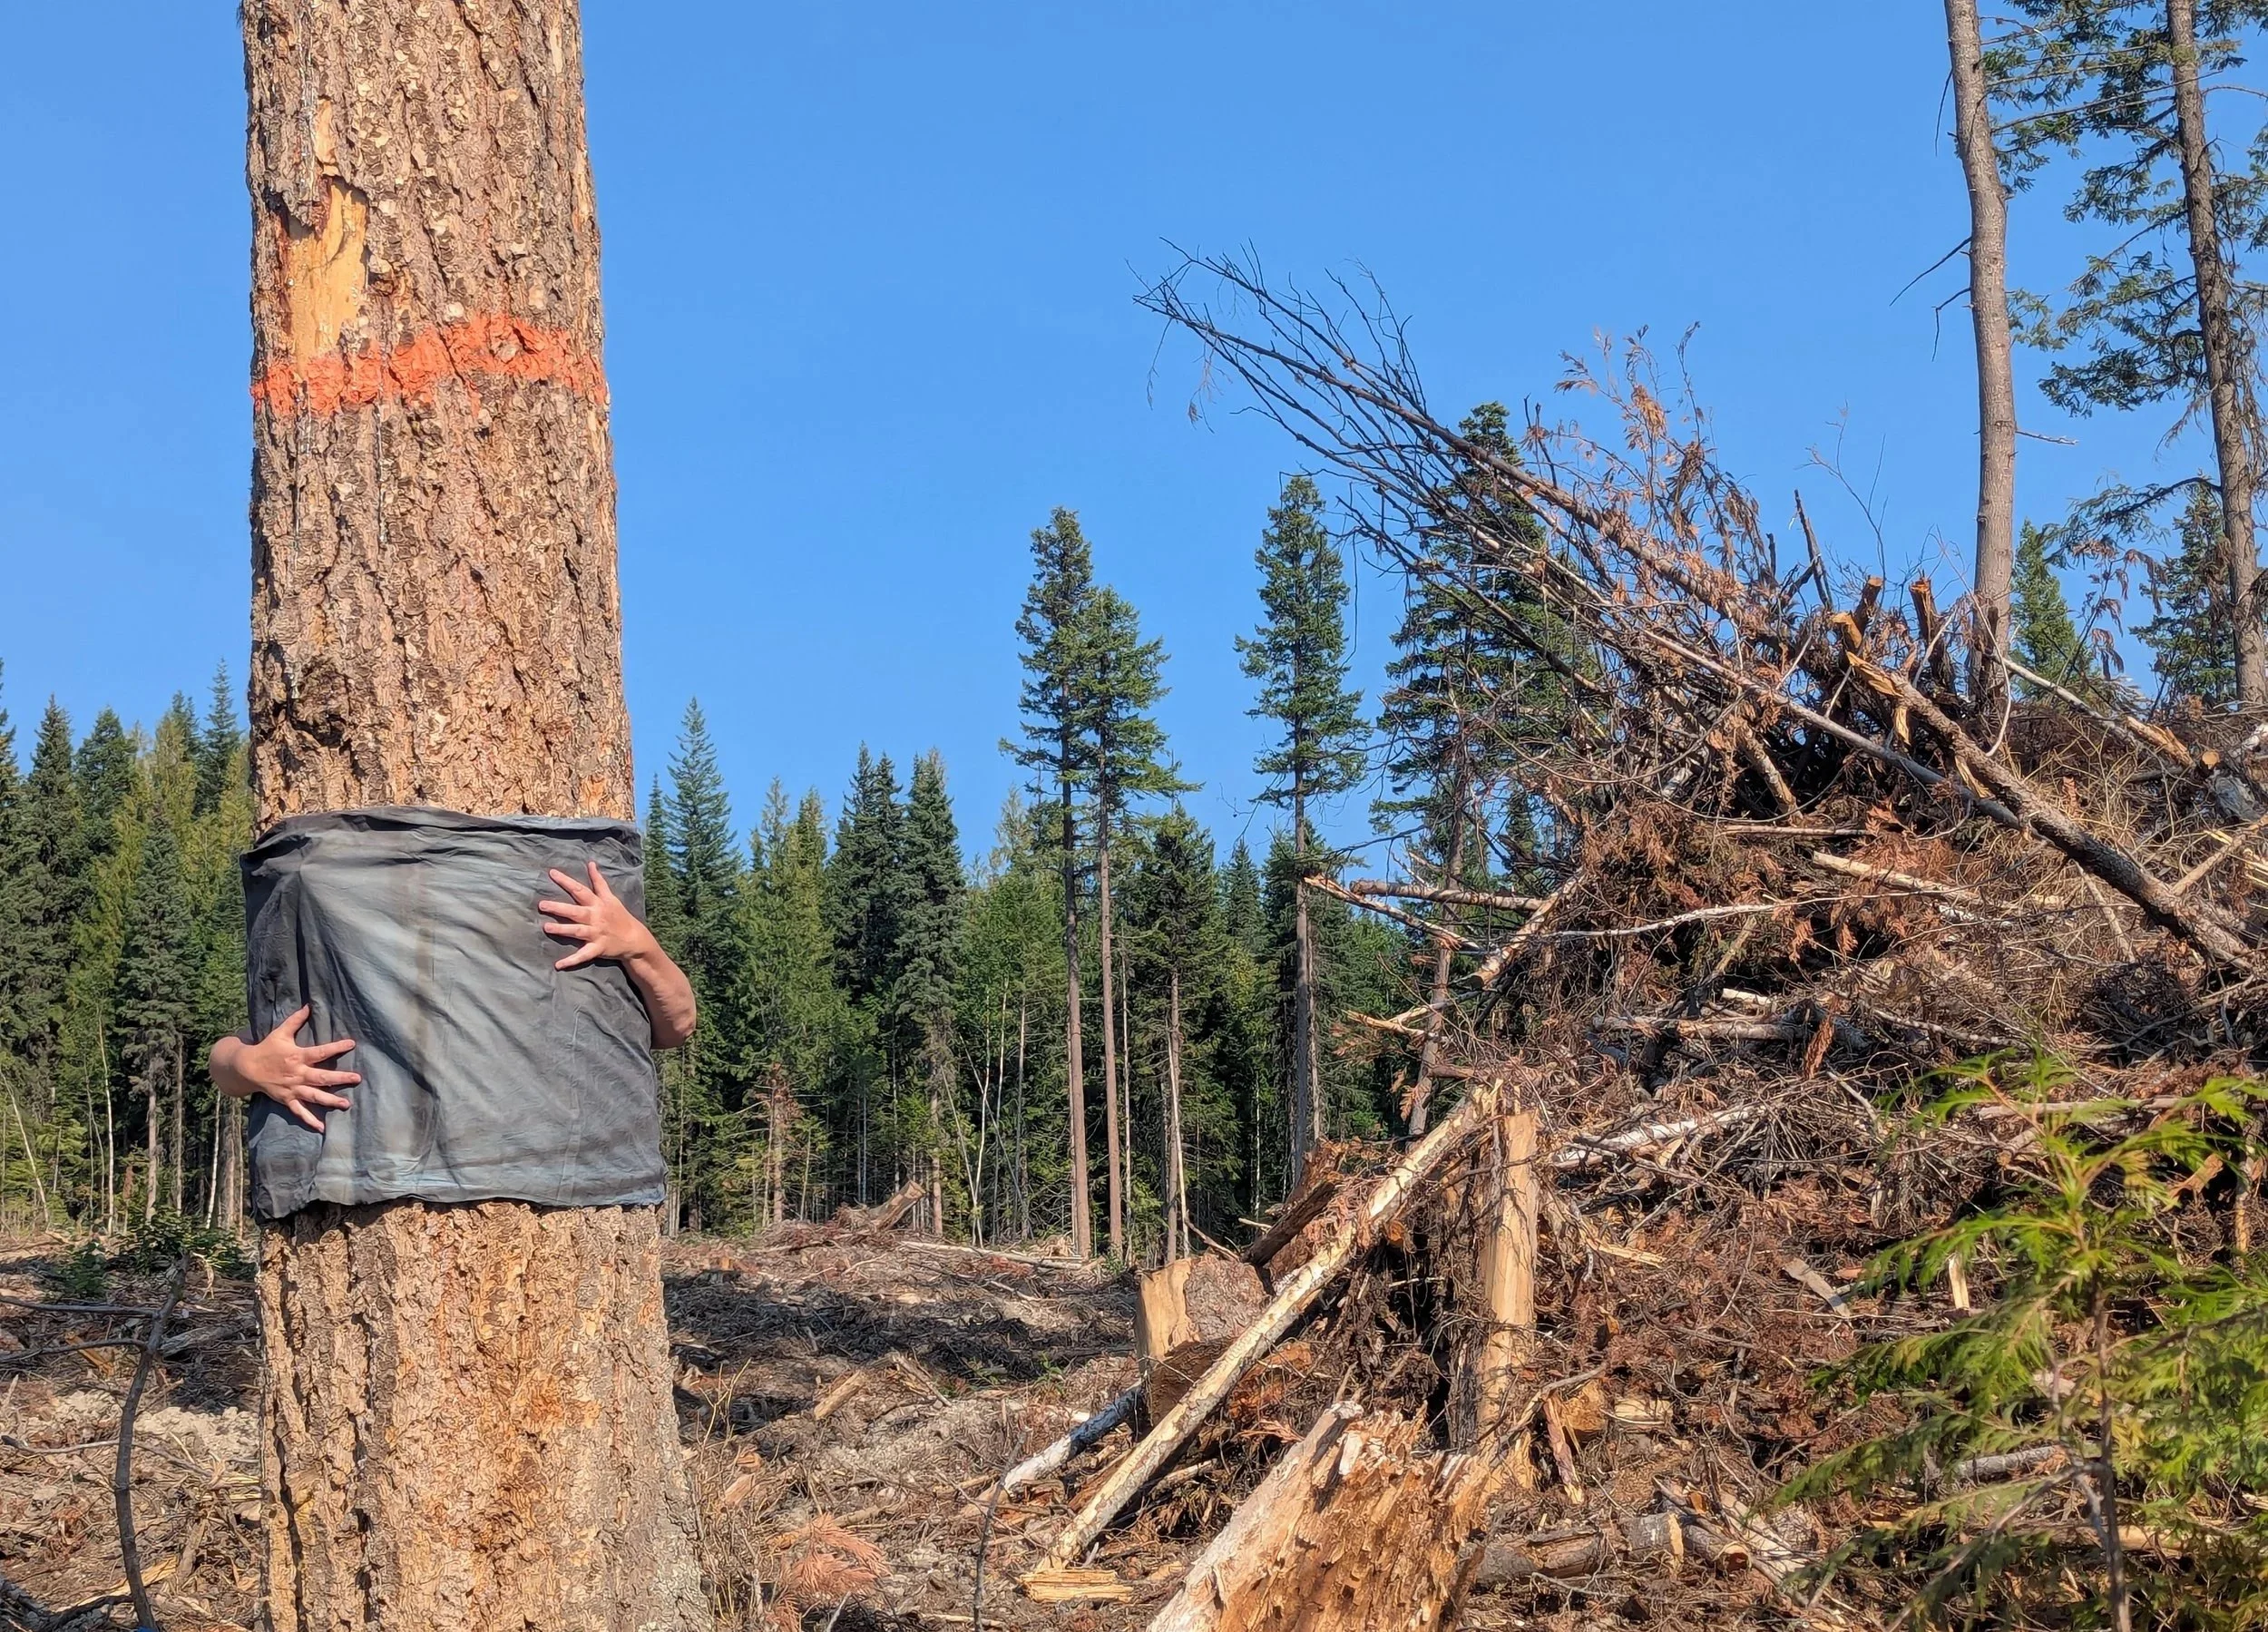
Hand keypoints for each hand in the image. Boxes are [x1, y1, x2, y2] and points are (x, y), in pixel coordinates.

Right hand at [212, 1006, 357, 1132]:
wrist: (246, 1068)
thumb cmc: (266, 1048)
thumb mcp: (280, 1033)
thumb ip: (296, 1020)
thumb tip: (308, 1005)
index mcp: (297, 1057)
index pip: (320, 1052)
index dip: (336, 1047)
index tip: (352, 1044)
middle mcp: (297, 1074)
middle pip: (322, 1077)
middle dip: (340, 1078)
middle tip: (357, 1079)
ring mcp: (292, 1089)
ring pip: (314, 1096)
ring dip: (330, 1101)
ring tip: (346, 1104)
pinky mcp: (286, 1099)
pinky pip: (299, 1112)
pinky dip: (309, 1120)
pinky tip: (322, 1128)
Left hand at [540, 861, 659, 970]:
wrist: (634, 939)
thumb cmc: (619, 916)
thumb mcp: (610, 897)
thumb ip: (598, 881)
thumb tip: (591, 863)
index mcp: (598, 904)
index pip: (580, 890)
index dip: (566, 881)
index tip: (551, 873)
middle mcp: (596, 917)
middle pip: (575, 911)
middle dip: (559, 908)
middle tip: (541, 905)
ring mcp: (596, 933)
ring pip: (578, 931)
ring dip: (562, 930)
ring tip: (546, 928)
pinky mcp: (598, 948)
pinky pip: (583, 955)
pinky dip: (571, 960)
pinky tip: (558, 965)